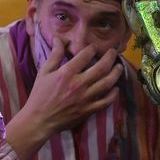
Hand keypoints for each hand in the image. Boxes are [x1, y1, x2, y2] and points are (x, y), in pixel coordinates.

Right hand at [5, 41, 121, 159]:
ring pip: (107, 83)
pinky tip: (116, 88)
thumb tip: (58, 39)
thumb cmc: (40, 95)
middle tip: (114, 52)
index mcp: (66, 73)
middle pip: (101, 67)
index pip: (85, 56)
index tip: (94, 47)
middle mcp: (78, 84)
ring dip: (116, 73)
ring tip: (119, 67)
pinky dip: (113, 94)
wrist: (39, 120)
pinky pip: (106, 101)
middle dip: (110, 57)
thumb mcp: (44, 72)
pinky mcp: (89, 110)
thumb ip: (54, 55)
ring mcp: (85, 98)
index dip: (92, 49)